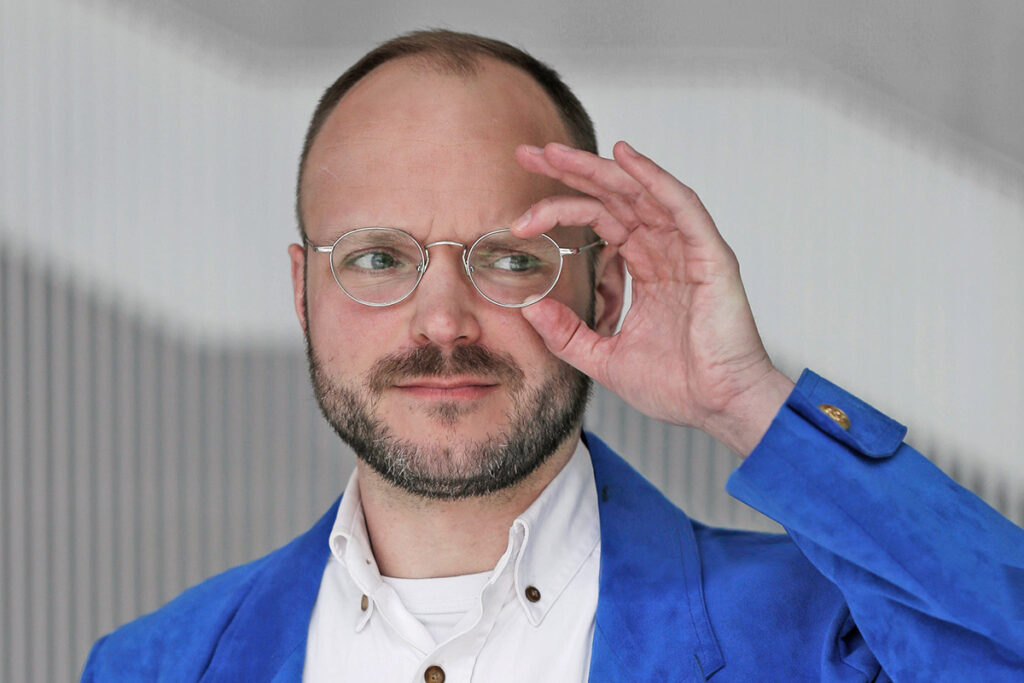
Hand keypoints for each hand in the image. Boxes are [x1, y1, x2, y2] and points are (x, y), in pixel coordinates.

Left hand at [513, 141, 793, 455]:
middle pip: (614, 197)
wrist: (719, 408)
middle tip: (529, 155)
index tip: (521, 217)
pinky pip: (680, 207)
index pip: (599, 222)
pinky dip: (653, 179)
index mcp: (645, 271)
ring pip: (639, 193)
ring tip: (557, 154)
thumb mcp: (603, 358)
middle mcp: (665, 252)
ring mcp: (688, 250)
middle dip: (570, 173)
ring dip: (598, 170)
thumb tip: (528, 308)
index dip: (561, 208)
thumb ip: (566, 333)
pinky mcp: (709, 256)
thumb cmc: (679, 386)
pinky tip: (624, 157)